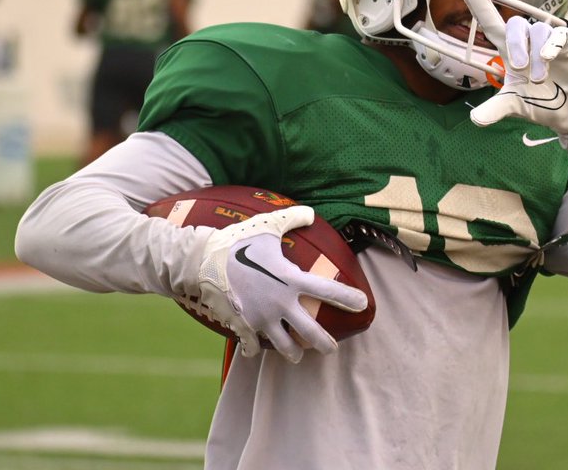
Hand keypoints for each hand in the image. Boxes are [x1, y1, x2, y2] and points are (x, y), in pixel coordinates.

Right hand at [196, 205, 368, 362]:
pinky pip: (252, 345)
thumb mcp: (268, 225)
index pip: (329, 291)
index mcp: (291, 279)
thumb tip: (311, 213)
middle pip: (311, 333)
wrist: (204, 261)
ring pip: (285, 346)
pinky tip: (256, 350)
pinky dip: (255, 349)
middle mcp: (280, 303)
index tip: (363, 304)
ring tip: (298, 353)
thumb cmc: (239, 242)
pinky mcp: (243, 325)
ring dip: (294, 351)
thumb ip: (292, 218)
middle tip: (332, 349)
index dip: (349, 299)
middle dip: (325, 344)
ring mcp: (262, 318)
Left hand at [461, 0, 567, 134]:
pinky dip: (553, 44)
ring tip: (538, 79)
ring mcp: (548, 40)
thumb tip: (475, 119)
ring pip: (538, 30)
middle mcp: (528, 41)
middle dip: (514, 44)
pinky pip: (561, 33)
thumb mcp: (515, 105)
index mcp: (510, 51)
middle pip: (514, 23)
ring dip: (536, 54)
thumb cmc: (540, 101)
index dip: (480, 4)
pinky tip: (549, 58)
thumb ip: (496, 108)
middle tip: (519, 68)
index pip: (492, 23)